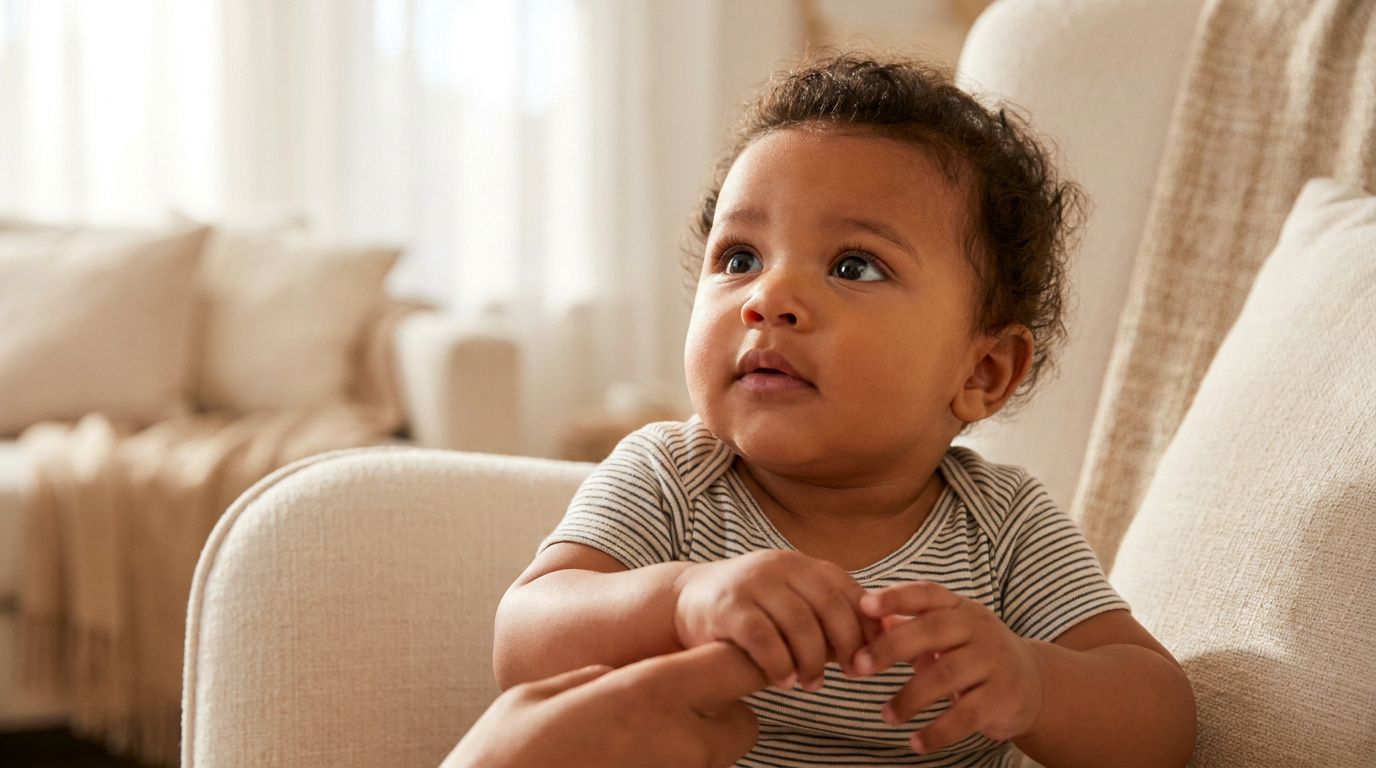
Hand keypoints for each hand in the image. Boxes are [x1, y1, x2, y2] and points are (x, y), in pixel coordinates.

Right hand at [442, 642, 766, 767]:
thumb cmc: (508, 754)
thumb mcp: (545, 694)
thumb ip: (594, 679)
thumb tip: (614, 676)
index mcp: (647, 694)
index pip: (734, 664)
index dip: (731, 654)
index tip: (711, 653)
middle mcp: (677, 743)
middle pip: (743, 721)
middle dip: (721, 710)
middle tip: (675, 704)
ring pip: (720, 758)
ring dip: (698, 744)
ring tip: (644, 739)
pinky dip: (675, 765)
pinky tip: (633, 762)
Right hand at [673, 550, 877, 690]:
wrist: (687, 600)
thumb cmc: (751, 609)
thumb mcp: (794, 603)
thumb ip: (833, 615)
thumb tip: (890, 631)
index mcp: (803, 564)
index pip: (848, 590)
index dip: (866, 625)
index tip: (873, 657)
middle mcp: (781, 566)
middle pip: (829, 605)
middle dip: (846, 643)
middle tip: (852, 675)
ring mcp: (754, 583)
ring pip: (799, 623)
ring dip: (811, 660)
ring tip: (812, 684)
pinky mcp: (728, 605)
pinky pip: (764, 638)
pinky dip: (779, 664)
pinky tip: (783, 681)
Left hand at [852, 581, 1045, 754]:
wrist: (1033, 682)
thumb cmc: (974, 652)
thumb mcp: (947, 632)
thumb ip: (908, 625)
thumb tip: (863, 615)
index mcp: (960, 608)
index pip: (927, 594)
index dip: (896, 597)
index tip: (864, 605)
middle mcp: (979, 629)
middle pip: (932, 631)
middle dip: (891, 647)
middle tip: (858, 666)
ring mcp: (993, 662)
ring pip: (945, 675)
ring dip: (909, 698)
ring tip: (886, 715)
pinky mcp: (1002, 697)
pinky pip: (965, 716)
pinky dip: (937, 732)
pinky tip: (916, 743)